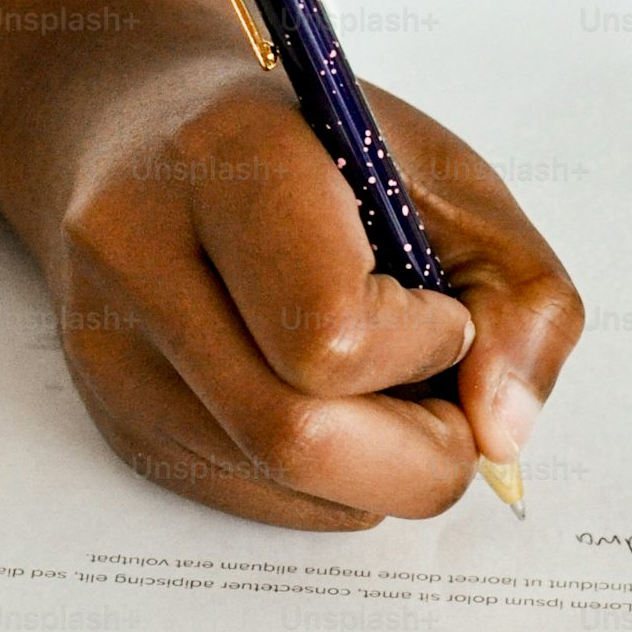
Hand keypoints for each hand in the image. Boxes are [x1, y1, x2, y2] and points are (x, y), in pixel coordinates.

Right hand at [0, 0, 583, 528]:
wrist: (144, 128)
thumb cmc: (314, 149)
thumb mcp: (447, 179)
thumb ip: (520, 297)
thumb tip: (501, 437)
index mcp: (229, 163)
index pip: (328, 332)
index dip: (421, 350)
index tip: (440, 312)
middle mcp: (138, 256)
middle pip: (292, 438)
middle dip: (417, 454)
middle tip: (451, 409)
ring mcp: (112, 349)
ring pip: (274, 486)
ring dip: (376, 473)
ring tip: (387, 393)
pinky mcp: (115, 416)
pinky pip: (251, 503)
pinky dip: (327, 484)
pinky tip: (327, 405)